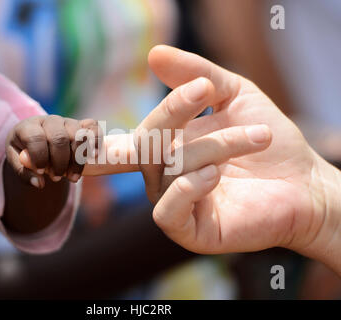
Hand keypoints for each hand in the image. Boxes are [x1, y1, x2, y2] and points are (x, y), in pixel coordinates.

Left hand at [6, 115, 100, 187]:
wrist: (37, 144)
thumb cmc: (26, 154)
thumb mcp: (17, 164)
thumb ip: (24, 173)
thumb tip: (39, 183)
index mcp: (29, 127)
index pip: (36, 137)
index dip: (39, 156)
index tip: (41, 171)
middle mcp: (50, 121)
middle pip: (60, 138)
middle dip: (60, 162)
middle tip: (56, 178)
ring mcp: (68, 122)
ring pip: (79, 135)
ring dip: (78, 160)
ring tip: (72, 178)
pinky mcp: (82, 125)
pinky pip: (94, 127)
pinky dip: (97, 141)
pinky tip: (94, 156)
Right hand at [143, 46, 340, 272]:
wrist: (304, 180)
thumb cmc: (267, 137)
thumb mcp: (233, 93)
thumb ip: (196, 72)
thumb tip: (153, 52)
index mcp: (166, 148)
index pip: (127, 138)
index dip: (100, 133)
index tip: (146, 102)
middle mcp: (163, 176)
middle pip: (143, 144)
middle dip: (172, 112)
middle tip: (207, 90)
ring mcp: (174, 203)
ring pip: (170, 169)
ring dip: (214, 146)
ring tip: (256, 138)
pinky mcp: (189, 230)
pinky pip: (166, 211)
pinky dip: (188, 188)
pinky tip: (215, 175)